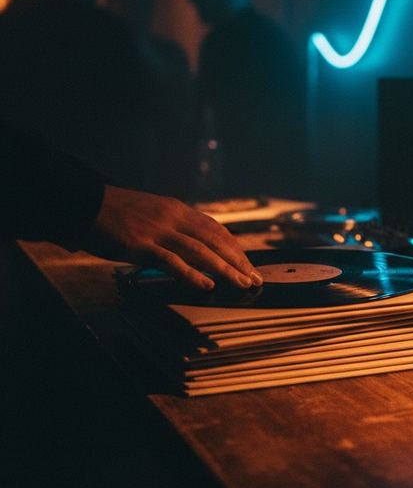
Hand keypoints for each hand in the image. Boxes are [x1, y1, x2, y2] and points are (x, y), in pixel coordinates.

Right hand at [89, 185, 262, 290]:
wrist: (83, 202)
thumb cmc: (116, 212)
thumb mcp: (153, 212)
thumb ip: (174, 226)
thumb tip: (193, 245)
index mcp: (179, 209)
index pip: (216, 230)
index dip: (234, 248)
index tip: (248, 264)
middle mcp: (174, 218)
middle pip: (215, 240)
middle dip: (237, 260)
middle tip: (254, 278)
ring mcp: (158, 231)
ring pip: (200, 251)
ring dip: (224, 269)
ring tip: (241, 283)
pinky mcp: (141, 245)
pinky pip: (172, 262)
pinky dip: (192, 274)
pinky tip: (207, 286)